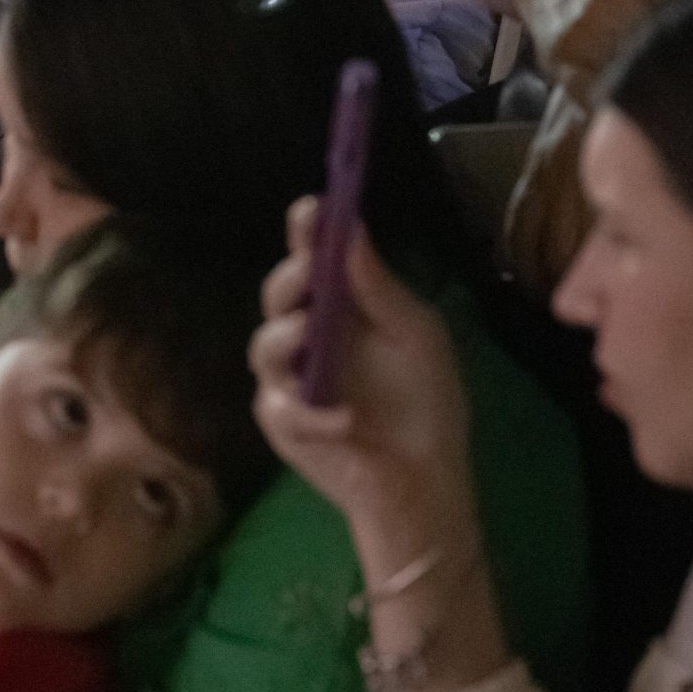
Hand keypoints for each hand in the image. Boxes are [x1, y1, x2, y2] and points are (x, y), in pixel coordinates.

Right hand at [251, 199, 476, 557]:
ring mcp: (291, 382)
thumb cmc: (427, 403)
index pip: (311, 260)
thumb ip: (380, 289)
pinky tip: (345, 419)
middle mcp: (307, 337)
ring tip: (309, 334)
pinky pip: (279, 408)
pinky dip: (310, 412)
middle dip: (289, 279)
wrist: (429, 480)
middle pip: (277, 295)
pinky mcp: (285, 427)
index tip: (310, 211)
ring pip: (262, 346)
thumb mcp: (416, 335)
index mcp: (339, 308)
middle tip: (309, 271)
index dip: (305, 233)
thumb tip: (350, 230)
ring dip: (284, 336)